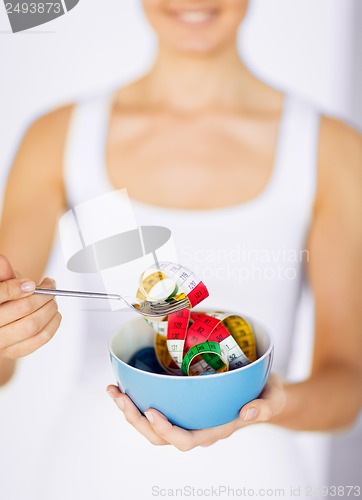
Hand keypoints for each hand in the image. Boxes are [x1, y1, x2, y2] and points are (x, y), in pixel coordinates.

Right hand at [0, 255, 61, 358]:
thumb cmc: (0, 298)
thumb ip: (2, 274)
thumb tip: (2, 261)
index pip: (0, 294)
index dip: (18, 287)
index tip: (32, 283)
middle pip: (22, 308)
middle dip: (42, 296)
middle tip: (50, 289)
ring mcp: (1, 343)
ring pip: (32, 326)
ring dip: (49, 310)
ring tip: (52, 301)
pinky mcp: (12, 352)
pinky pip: (38, 340)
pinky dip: (52, 326)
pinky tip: (54, 316)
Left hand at [107, 373, 285, 450]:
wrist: (264, 391)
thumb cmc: (267, 395)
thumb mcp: (273, 398)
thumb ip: (264, 407)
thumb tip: (246, 413)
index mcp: (215, 429)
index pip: (186, 440)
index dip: (167, 430)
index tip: (153, 411)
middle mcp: (197, 427)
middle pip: (160, 437)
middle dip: (137, 419)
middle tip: (121, 396)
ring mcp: (188, 417)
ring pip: (152, 426)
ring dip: (130, 410)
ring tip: (114, 390)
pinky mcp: (183, 405)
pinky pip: (156, 409)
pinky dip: (138, 400)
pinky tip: (127, 384)